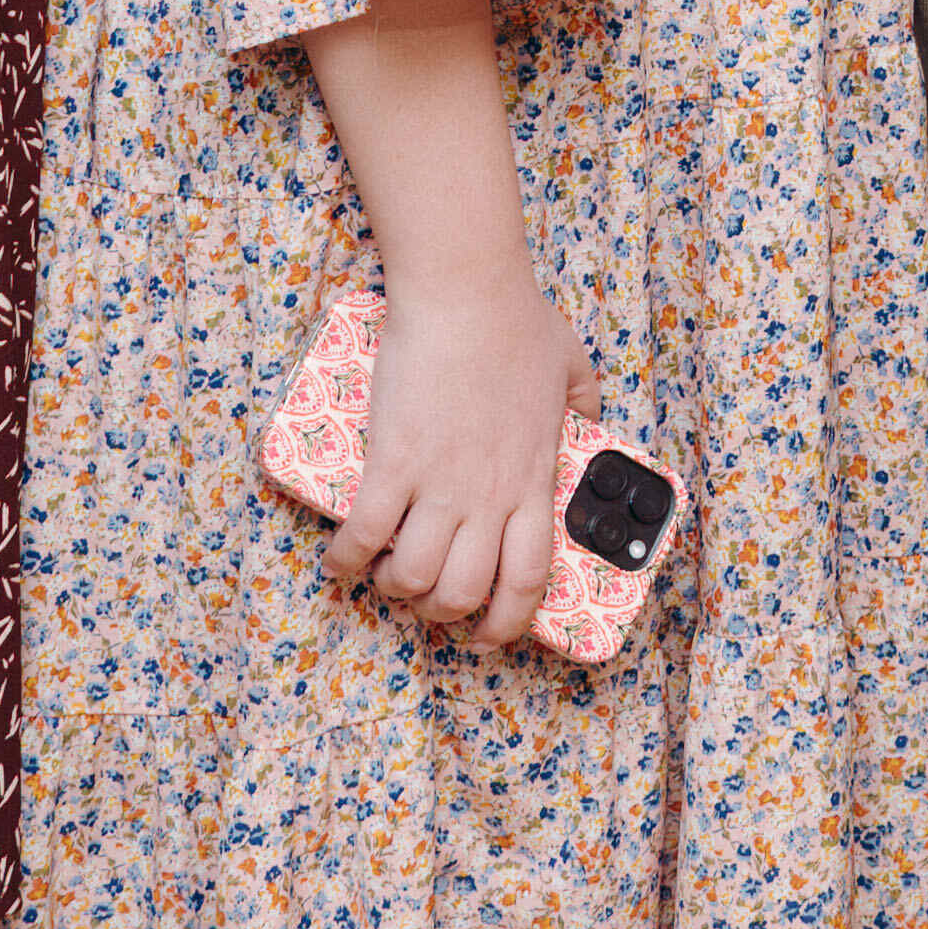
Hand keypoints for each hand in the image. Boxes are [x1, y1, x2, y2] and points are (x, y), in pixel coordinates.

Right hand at [333, 273, 598, 644]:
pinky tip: (338, 562)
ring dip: (394, 590)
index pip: (527, 581)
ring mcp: (440, 484)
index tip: (489, 636)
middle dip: (441, 613)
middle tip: (426, 602)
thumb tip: (589, 421)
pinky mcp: (393, 463)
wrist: (465, 292)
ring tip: (383, 577)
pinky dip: (345, 562)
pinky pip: (364, 535)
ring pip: (413, 578)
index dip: (507, 624)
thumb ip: (584, 403)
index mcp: (532, 483)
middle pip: (463, 592)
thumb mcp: (573, 367)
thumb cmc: (516, 321)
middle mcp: (488, 497)